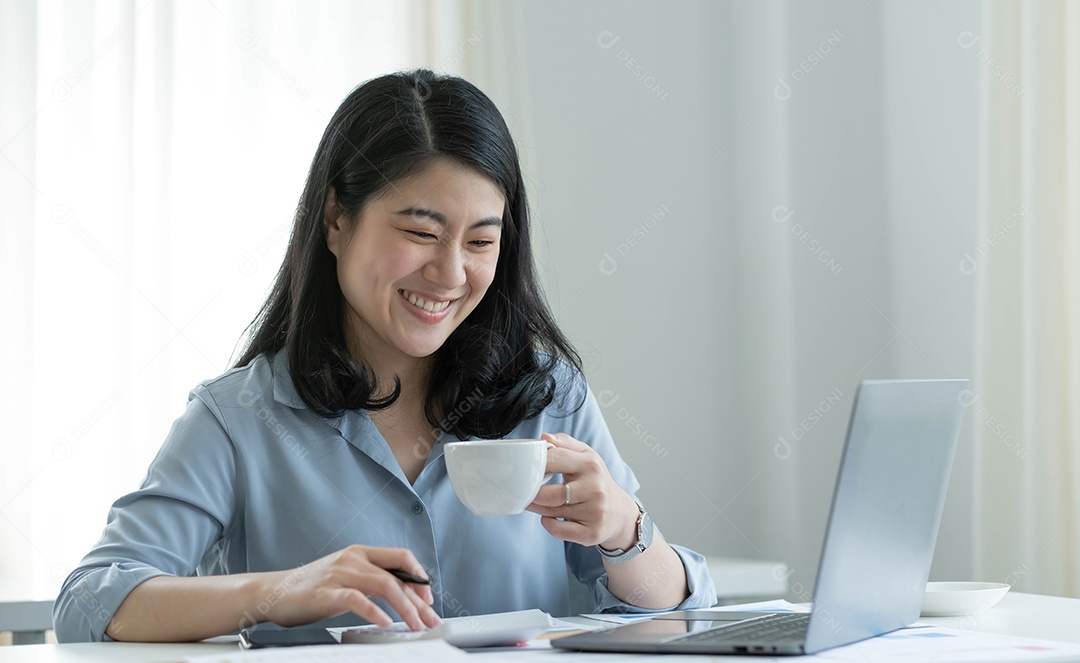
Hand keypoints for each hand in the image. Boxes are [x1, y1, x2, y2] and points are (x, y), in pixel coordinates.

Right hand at [256, 545, 441, 630]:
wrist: (273, 591)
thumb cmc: (312, 588)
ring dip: (405, 608)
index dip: (420, 576)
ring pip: (383, 585)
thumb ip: (371, 580)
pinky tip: (386, 623)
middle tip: (430, 620)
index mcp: (360, 553)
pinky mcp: (326, 593)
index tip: (429, 599)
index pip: (401, 556)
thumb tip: (403, 595)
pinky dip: (375, 612)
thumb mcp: (347, 576)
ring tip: (415, 625)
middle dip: (419, 600)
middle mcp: (352, 559)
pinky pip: (357, 599)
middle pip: (396, 576)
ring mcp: (339, 574)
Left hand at [526, 432, 640, 550]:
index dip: (535, 464)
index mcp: (590, 464)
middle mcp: (595, 488)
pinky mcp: (592, 533)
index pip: (554, 459)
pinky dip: (547, 524)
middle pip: (550, 493)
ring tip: (531, 501)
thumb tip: (544, 438)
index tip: (525, 468)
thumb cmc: (596, 481)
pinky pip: (558, 530)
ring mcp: (595, 512)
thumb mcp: (586, 456)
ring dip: (535, 507)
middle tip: (522, 490)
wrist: (620, 513)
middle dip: (531, 493)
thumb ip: (564, 443)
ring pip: (551, 512)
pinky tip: (548, 517)